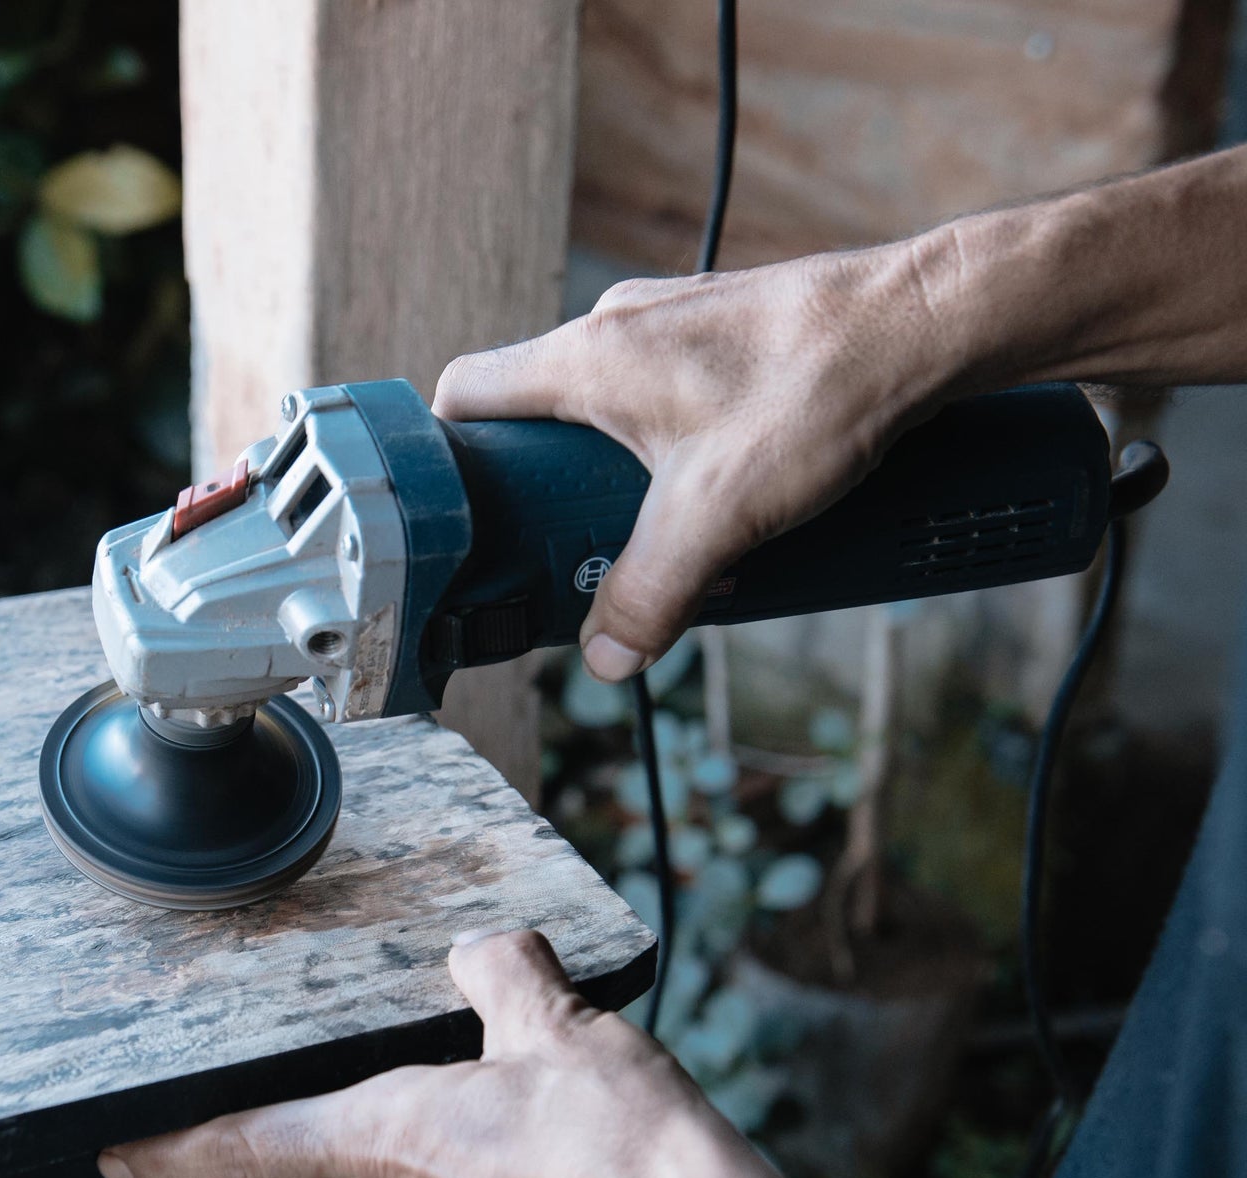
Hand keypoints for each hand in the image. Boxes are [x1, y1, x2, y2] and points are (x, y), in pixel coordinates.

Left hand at [98, 929, 733, 1177]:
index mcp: (393, 1140)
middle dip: (280, 1175)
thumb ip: (502, 973)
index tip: (117, 1160)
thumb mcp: (559, 1024)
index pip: (249, 1148)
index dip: (172, 1154)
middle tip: (296, 1131)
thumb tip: (484, 950)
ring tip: (418, 1140)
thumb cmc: (627, 1149)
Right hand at [434, 234, 958, 680]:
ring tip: (656, 531)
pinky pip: (665, 394)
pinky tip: (718, 488)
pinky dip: (669, 446)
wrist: (925, 323)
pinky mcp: (725, 332)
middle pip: (536, 411)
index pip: (467, 392)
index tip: (465, 514)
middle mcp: (618, 327)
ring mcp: (674, 323)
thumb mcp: (716, 515)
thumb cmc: (817, 390)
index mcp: (586, 359)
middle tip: (570, 549)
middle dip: (545, 487)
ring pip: (607, 405)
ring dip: (614, 471)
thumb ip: (650, 593)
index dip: (450, 455)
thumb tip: (606, 657)